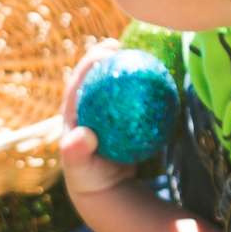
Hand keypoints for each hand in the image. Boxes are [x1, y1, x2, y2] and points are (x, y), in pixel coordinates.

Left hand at [59, 48, 134, 203]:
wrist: (105, 187)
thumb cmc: (90, 176)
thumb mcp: (81, 168)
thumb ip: (77, 154)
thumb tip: (82, 136)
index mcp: (72, 111)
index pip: (78, 81)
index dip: (89, 62)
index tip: (106, 52)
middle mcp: (87, 106)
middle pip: (95, 75)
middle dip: (106, 55)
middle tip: (123, 44)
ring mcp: (104, 111)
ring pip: (113, 83)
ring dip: (124, 66)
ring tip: (141, 52)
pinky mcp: (119, 118)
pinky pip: (130, 98)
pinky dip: (141, 88)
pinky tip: (158, 79)